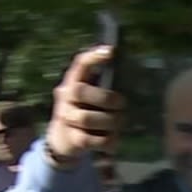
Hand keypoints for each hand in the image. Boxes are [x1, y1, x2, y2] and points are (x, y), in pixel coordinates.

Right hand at [45, 46, 125, 165]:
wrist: (63, 141)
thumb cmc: (85, 112)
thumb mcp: (89, 97)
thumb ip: (102, 86)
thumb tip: (127, 76)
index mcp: (73, 82)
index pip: (80, 64)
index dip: (94, 56)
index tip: (111, 51)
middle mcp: (65, 97)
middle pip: (80, 92)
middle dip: (106, 98)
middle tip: (122, 104)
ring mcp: (66, 118)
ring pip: (86, 118)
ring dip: (110, 122)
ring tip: (119, 123)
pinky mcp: (71, 139)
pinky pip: (92, 140)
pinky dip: (108, 141)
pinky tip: (114, 140)